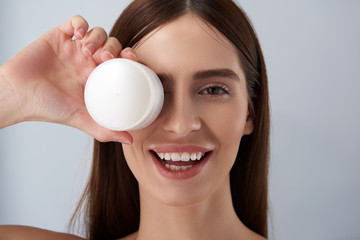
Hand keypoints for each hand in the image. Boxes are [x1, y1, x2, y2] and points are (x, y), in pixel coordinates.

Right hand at [0, 15, 134, 142]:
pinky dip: (81, 24)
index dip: (129, 58)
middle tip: (105, 58)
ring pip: (97, 32)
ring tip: (87, 50)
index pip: (121, 62)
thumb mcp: (81, 119)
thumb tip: (129, 140)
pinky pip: (76, 22)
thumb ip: (105, 129)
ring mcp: (74, 49)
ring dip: (98, 37)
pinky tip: (79, 35)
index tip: (131, 61)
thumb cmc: (48, 107)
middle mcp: (87, 62)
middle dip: (113, 47)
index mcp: (97, 77)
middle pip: (112, 45)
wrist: (19, 96)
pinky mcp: (59, 36)